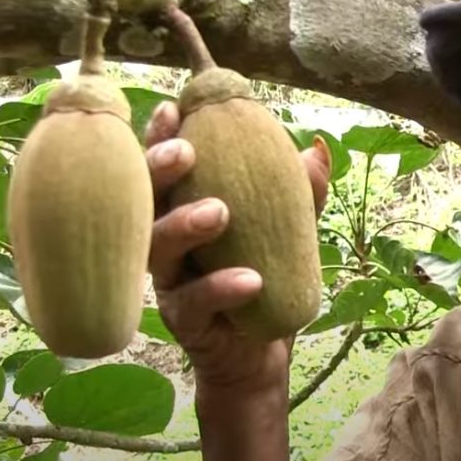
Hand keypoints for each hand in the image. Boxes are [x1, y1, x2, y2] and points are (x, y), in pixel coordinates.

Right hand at [144, 101, 330, 393]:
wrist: (261, 353)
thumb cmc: (263, 279)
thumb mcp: (288, 232)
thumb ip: (299, 192)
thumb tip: (316, 146)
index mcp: (183, 211)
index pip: (165, 170)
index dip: (159, 137)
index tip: (172, 107)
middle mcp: (166, 243)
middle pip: (145, 201)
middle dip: (160, 171)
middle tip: (187, 150)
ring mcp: (169, 283)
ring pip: (158, 250)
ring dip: (185, 225)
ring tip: (220, 211)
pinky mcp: (182, 322)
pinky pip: (194, 303)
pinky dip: (221, 288)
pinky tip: (252, 279)